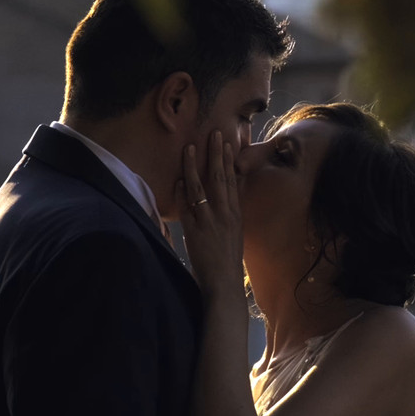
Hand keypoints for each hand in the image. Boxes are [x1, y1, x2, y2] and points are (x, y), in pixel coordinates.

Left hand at [175, 131, 244, 299]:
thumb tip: (229, 193)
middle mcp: (224, 214)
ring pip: (201, 187)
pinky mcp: (195, 232)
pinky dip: (182, 193)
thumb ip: (231, 211)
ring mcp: (210, 221)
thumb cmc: (227, 259)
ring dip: (194, 166)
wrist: (224, 282)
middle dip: (216, 154)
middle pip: (219, 177)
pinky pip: (187, 208)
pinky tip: (179, 180)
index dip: (228, 160)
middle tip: (213, 134)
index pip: (231, 180)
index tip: (226, 142)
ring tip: (190, 147)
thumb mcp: (235, 231)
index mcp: (235, 213)